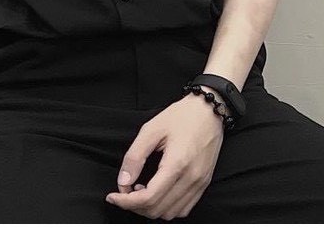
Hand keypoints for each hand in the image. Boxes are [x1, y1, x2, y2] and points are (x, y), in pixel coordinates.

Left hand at [105, 90, 224, 220]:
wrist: (209, 110)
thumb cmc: (182, 116)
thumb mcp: (151, 129)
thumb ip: (135, 156)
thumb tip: (123, 181)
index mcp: (177, 164)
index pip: (148, 198)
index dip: (126, 201)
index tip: (114, 196)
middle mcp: (191, 178)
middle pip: (157, 210)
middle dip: (135, 206)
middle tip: (125, 191)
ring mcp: (200, 183)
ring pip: (170, 214)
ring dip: (151, 208)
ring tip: (141, 190)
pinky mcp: (204, 183)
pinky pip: (184, 208)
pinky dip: (167, 207)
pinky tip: (158, 192)